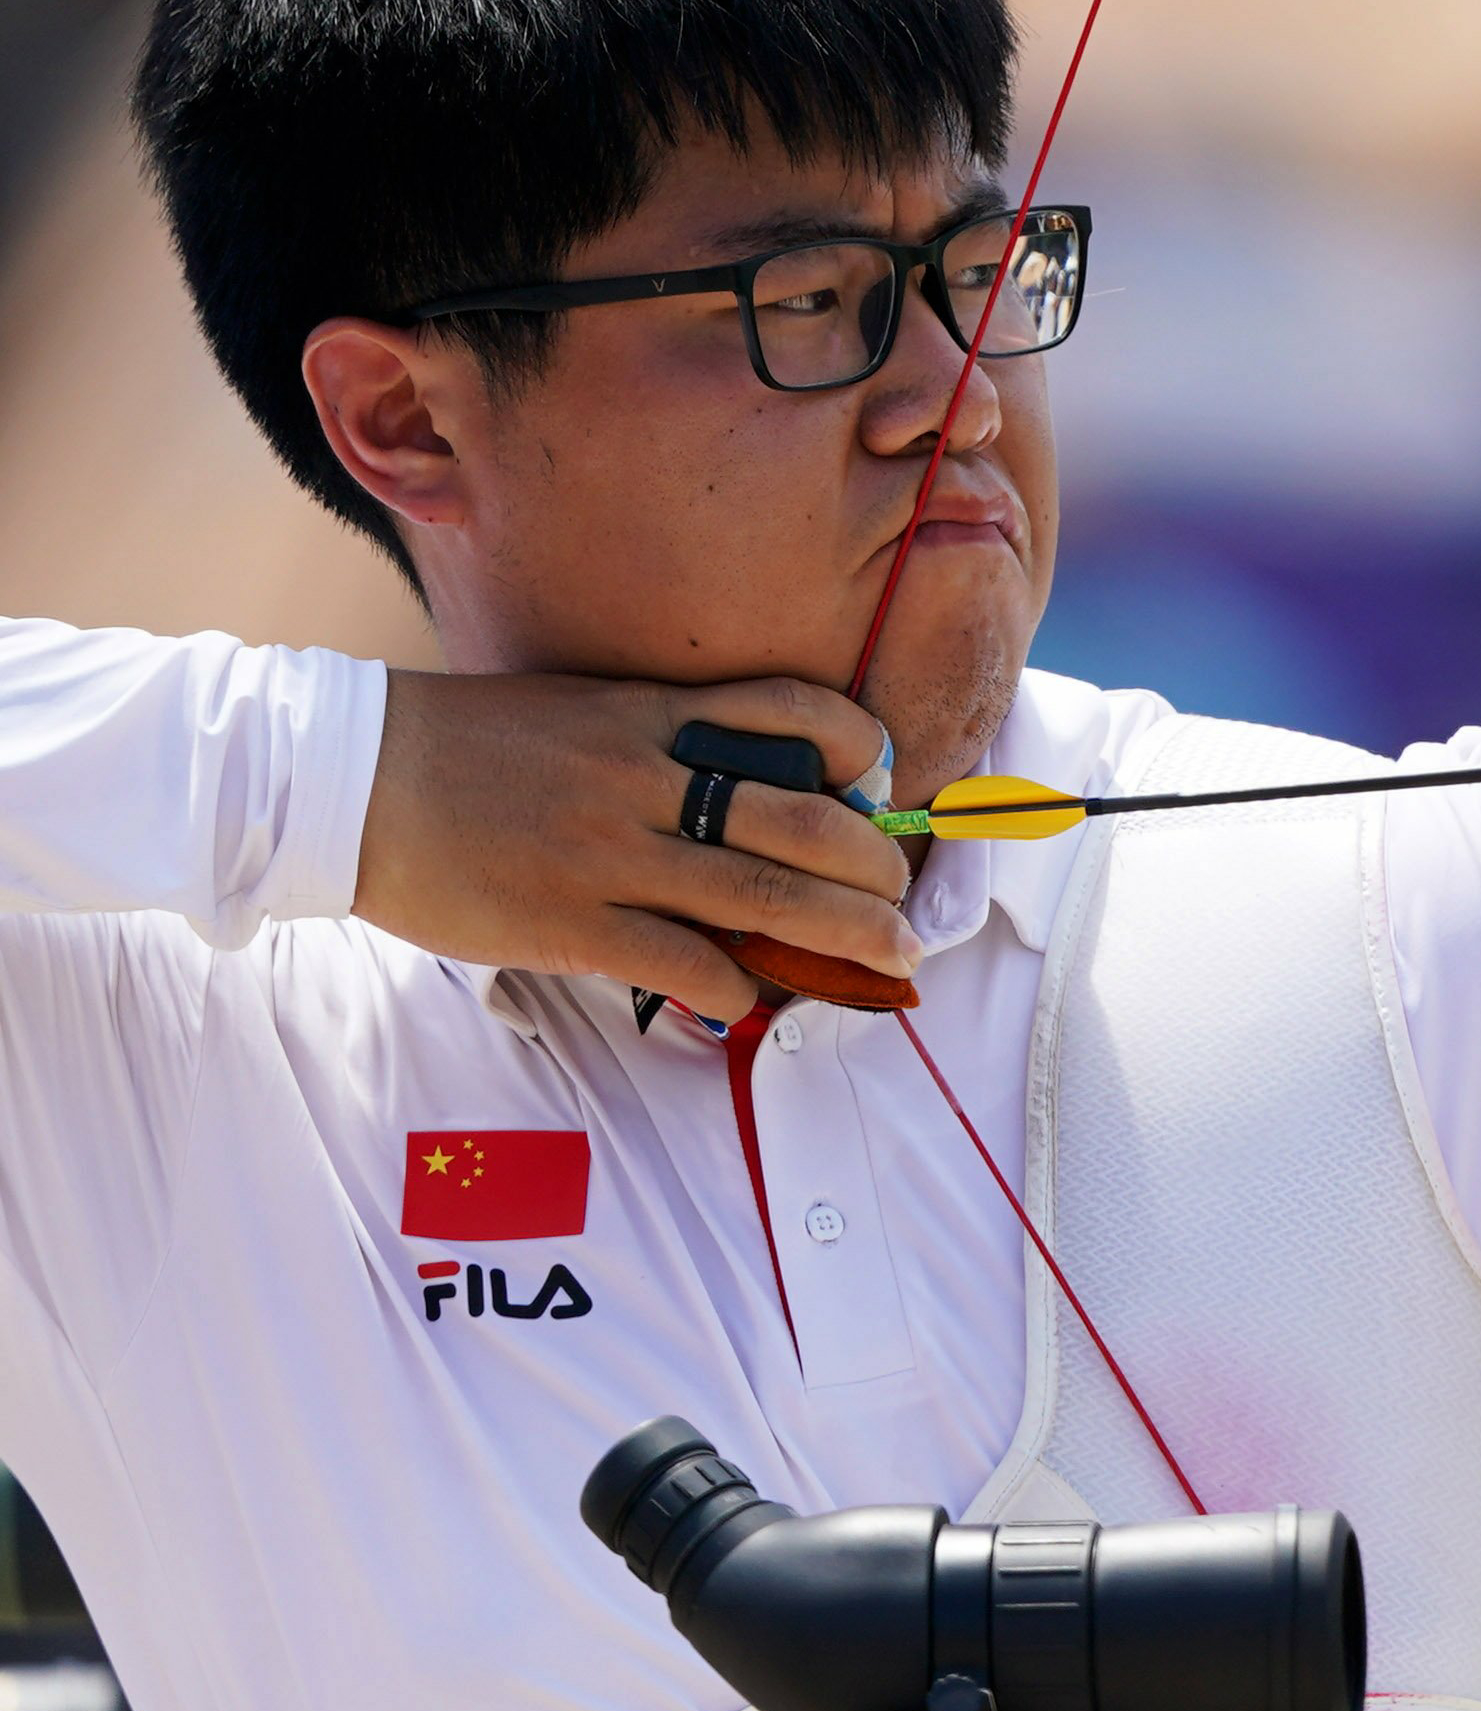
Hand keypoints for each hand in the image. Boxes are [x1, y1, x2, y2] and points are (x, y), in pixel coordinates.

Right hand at [356, 672, 918, 1025]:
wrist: (345, 780)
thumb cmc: (463, 747)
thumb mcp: (575, 711)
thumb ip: (658, 739)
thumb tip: (744, 788)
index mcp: (648, 713)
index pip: (792, 711)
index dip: (860, 749)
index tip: (882, 786)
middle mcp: (643, 777)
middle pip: (805, 820)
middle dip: (876, 867)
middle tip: (905, 902)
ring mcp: (609, 852)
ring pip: (764, 897)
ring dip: (845, 935)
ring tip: (889, 958)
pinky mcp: (569, 922)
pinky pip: (686, 962)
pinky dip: (739, 987)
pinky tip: (756, 999)